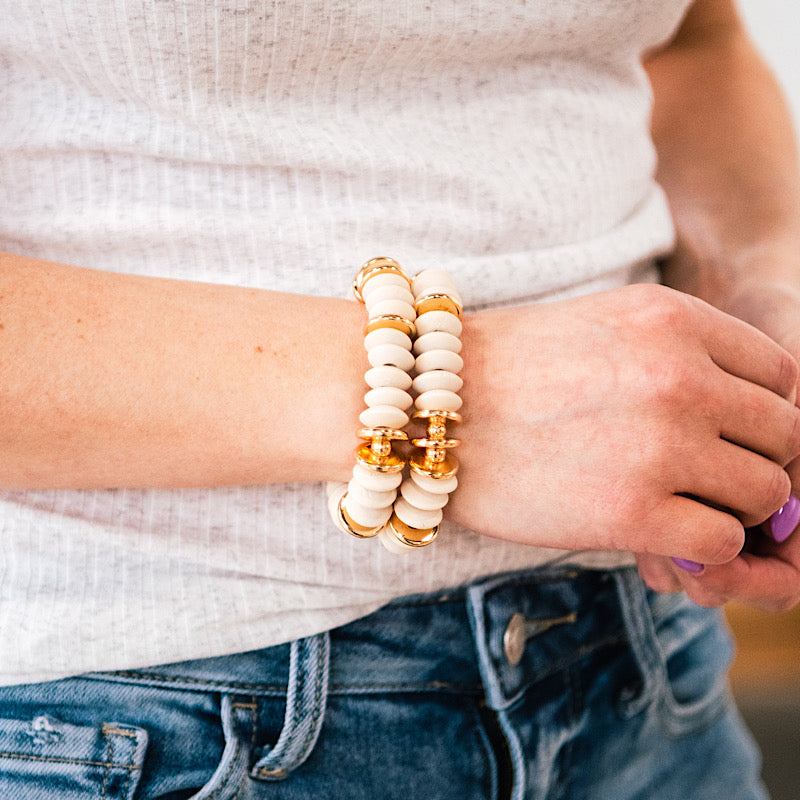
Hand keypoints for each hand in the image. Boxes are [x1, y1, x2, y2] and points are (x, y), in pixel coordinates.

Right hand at [447, 283, 799, 565]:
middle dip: (752, 461)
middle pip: (783, 436)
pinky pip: (722, 543)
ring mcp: (660, 445)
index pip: (781, 375)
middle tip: (705, 477)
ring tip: (677, 504)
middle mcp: (679, 376)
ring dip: (730, 507)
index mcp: (673, 319)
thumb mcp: (598, 324)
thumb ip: (677, 354)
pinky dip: (699, 547)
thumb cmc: (501, 368)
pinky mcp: (632, 513)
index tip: (727, 436)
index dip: (760, 413)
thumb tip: (738, 406)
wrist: (424, 409)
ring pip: (764, 493)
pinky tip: (655, 531)